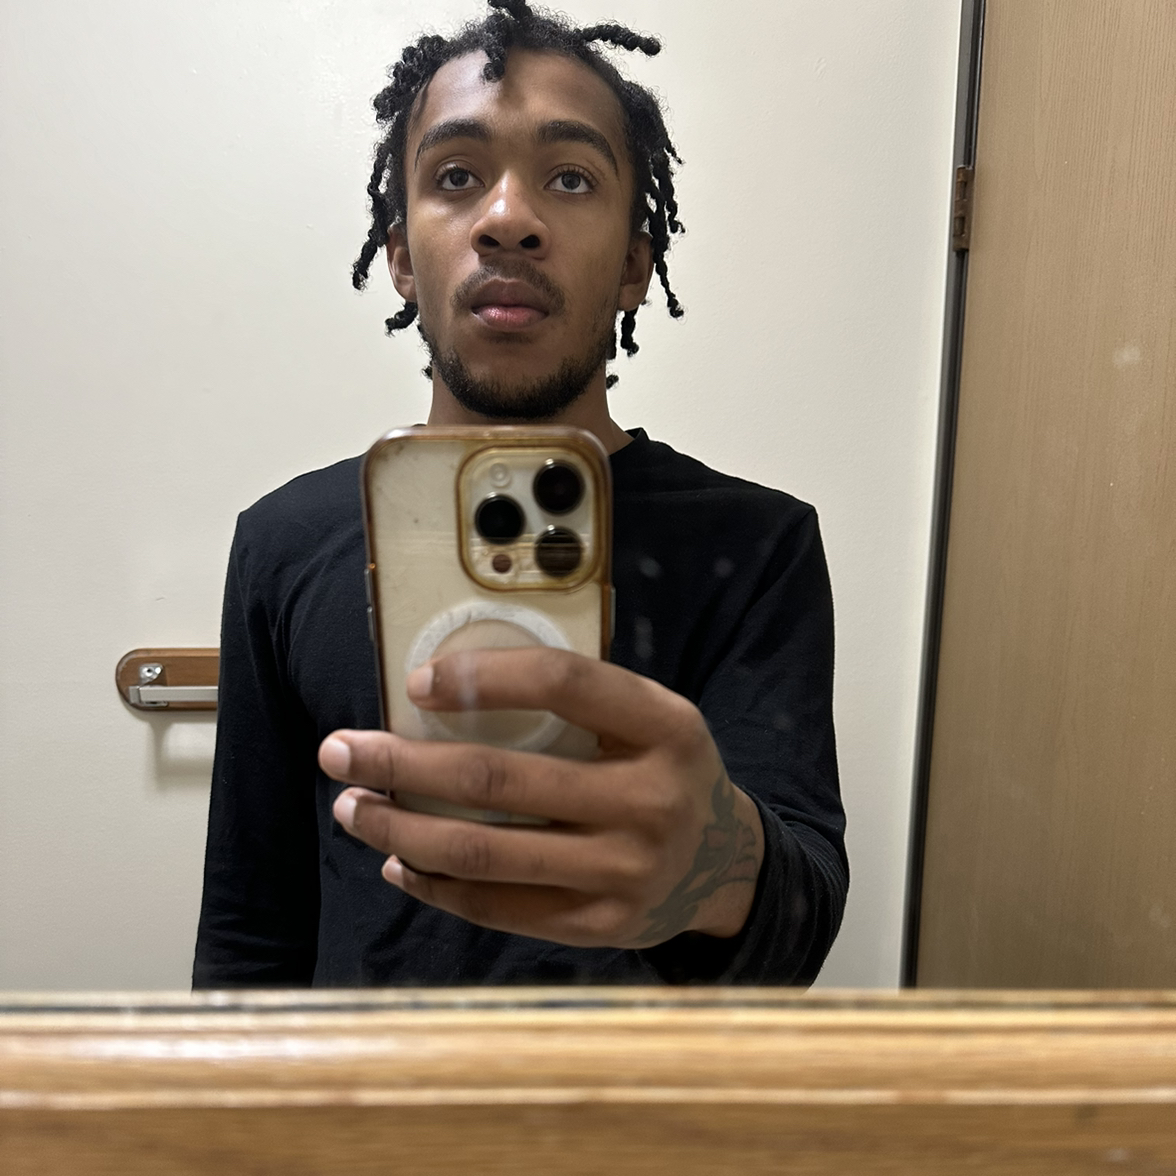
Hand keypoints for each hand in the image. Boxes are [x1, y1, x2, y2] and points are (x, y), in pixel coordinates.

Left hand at [319, 648, 763, 948]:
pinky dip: (437, 885)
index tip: (415, 683)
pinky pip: (500, 907)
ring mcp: (627, 872)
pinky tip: (400, 862)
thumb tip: (446, 692)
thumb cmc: (663, 769)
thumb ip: (576, 701)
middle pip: (499, 780)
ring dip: (401, 830)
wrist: (725, 863)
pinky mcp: (602, 926)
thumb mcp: (649, 717)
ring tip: (351, 808)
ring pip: (485, 853)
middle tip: (340, 751)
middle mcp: (651, 800)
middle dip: (401, 765)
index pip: (563, 684)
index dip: (481, 678)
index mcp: (665, 727)